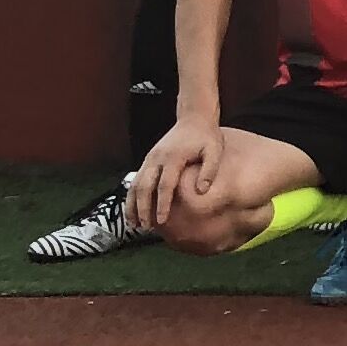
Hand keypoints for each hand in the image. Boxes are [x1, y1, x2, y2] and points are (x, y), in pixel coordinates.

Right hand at [129, 115, 221, 232]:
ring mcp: (149, 159)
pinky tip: (133, 211)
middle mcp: (157, 159)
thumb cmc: (207, 137)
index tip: (162, 221)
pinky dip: (132, 197)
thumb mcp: (214, 150)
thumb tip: (201, 192)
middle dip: (143, 208)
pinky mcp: (147, 161)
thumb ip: (209, 170)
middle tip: (146, 227)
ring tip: (135, 224)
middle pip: (145, 187)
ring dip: (133, 205)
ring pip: (135, 185)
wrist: (193, 118)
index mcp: (174, 157)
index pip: (165, 185)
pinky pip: (135, 181)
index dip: (163, 204)